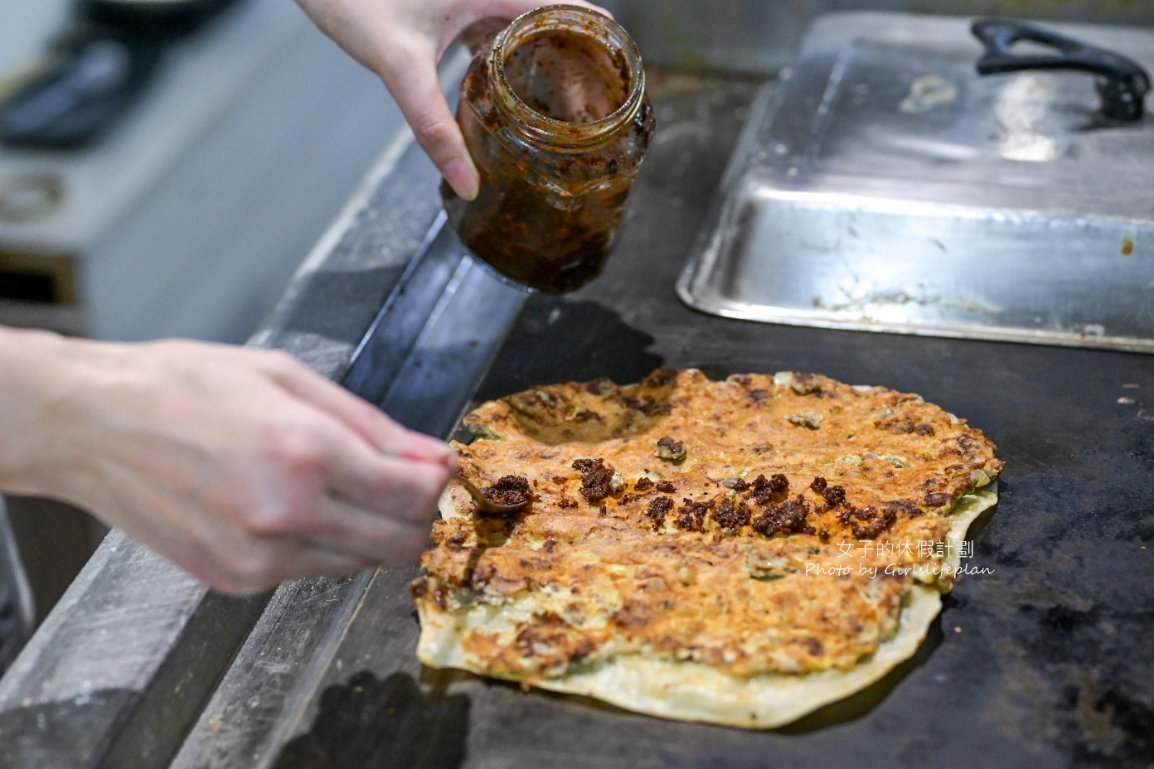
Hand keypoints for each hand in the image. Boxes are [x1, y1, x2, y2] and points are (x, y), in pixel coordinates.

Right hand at [0, 329, 455, 594]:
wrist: (93, 426)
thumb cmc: (186, 385)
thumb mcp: (290, 379)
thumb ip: (374, 426)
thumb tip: (436, 459)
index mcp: (307, 454)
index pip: (416, 494)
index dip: (440, 480)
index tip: (439, 465)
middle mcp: (287, 516)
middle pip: (401, 541)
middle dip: (419, 513)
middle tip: (406, 482)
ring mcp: (260, 558)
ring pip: (361, 562)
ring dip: (372, 529)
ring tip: (339, 485)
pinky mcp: (236, 581)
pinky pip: (313, 571)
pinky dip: (325, 543)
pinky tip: (296, 505)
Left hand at [294, 0, 607, 199]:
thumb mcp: (398, 67)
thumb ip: (432, 128)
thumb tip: (466, 182)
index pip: (560, 3)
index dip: (594, 31)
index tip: (620, 63)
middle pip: (545, 17)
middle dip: (571, 55)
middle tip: (591, 100)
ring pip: (519, 24)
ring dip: (540, 56)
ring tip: (561, 99)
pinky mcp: (448, 2)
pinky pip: (492, 28)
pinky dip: (506, 56)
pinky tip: (507, 88)